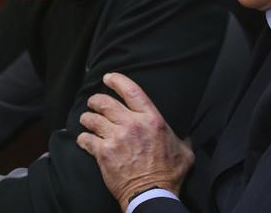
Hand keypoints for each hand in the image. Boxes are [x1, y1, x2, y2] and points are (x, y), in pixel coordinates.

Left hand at [77, 73, 193, 211]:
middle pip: (105, 102)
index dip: (117, 80)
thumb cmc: (169, 173)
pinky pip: (86, 139)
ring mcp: (116, 137)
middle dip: (96, 100)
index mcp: (151, 119)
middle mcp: (132, 124)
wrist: (152, 194)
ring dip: (87, 118)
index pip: (131, 90)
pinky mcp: (104, 153)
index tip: (108, 78)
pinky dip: (83, 138)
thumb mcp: (184, 151)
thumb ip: (182, 138)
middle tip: (93, 102)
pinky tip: (84, 140)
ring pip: (92, 119)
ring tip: (86, 120)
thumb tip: (187, 136)